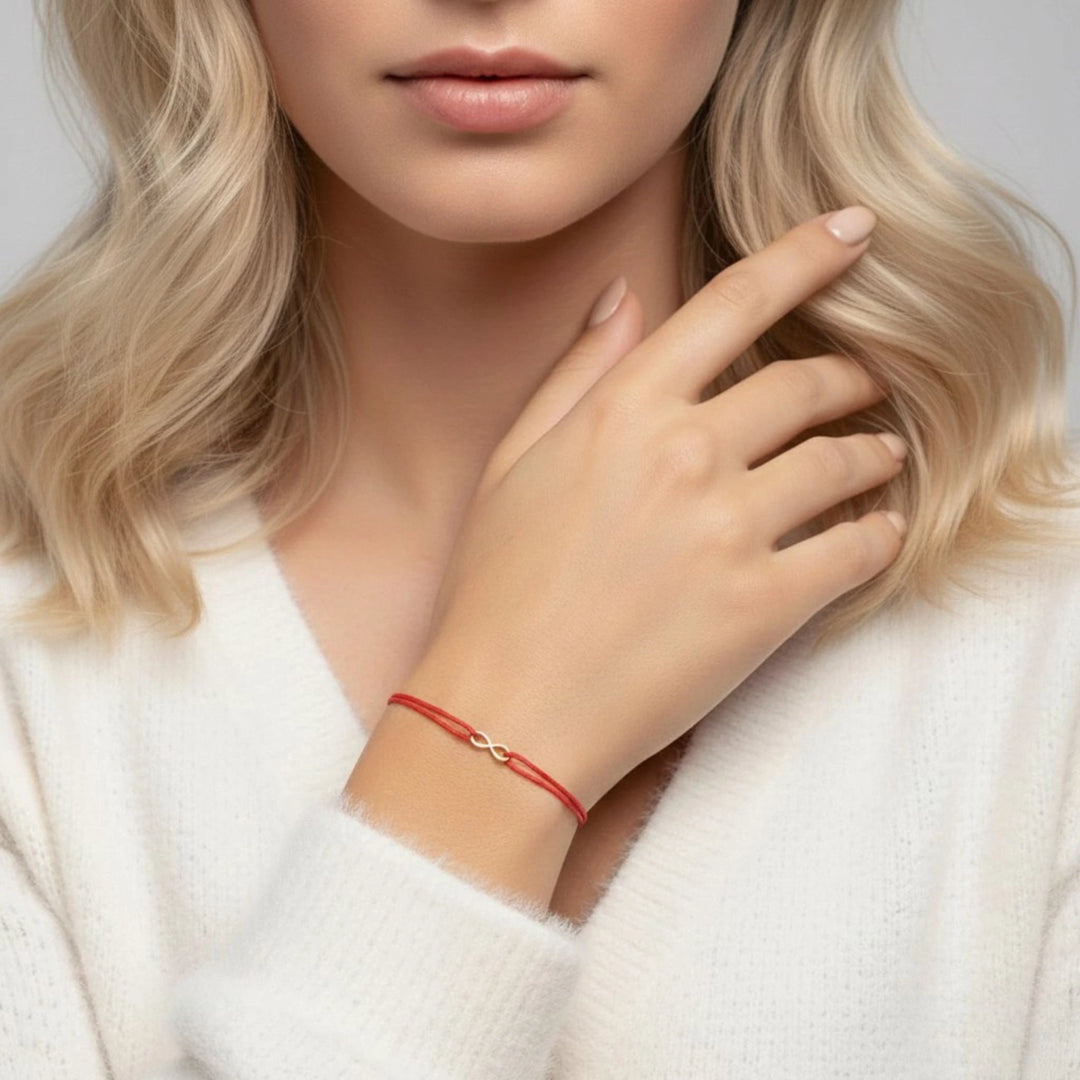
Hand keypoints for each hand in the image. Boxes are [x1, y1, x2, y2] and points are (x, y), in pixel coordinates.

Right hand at [405, 208, 904, 810]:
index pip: (734, 304)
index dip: (805, 255)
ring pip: (842, 462)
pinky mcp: (766, 605)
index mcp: (625, 410)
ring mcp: (732, 529)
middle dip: (847, 377)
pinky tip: (881, 531)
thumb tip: (623, 296)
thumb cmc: (497, 587)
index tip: (857, 229)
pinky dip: (881, 534)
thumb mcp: (514, 460)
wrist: (506, 707)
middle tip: (866, 383)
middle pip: (804, 385)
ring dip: (872, 451)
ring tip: (881, 454)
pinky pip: (858, 549)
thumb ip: (577, 371)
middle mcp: (688, 454)